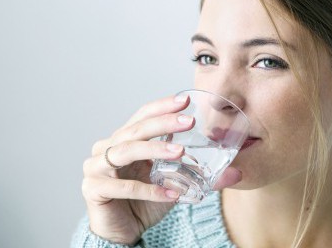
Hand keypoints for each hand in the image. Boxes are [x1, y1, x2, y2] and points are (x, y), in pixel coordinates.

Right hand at [80, 95, 240, 243]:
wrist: (123, 230)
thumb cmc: (145, 201)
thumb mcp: (176, 184)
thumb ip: (202, 176)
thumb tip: (237, 173)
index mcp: (124, 140)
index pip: (142, 116)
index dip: (162, 107)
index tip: (186, 101)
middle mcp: (106, 148)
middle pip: (135, 130)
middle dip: (163, 123)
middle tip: (189, 121)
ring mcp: (96, 168)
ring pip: (126, 151)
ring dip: (155, 150)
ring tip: (181, 153)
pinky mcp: (94, 189)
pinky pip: (123, 187)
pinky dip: (148, 189)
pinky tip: (171, 193)